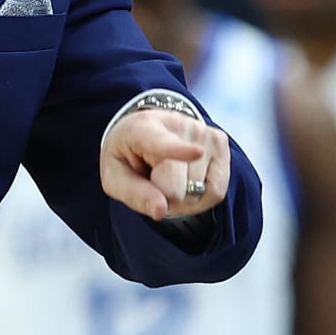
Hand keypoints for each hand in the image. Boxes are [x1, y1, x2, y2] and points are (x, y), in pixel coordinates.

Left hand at [100, 109, 229, 221]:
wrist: (145, 131)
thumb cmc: (127, 155)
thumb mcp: (115, 176)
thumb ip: (133, 194)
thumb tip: (161, 210)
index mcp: (141, 128)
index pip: (161, 143)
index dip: (178, 150)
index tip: (196, 152)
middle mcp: (177, 124)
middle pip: (177, 187)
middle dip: (165, 197)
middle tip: (152, 180)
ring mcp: (202, 131)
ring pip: (199, 192)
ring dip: (183, 198)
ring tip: (169, 177)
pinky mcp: (220, 142)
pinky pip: (216, 191)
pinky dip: (201, 197)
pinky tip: (187, 181)